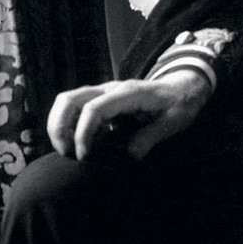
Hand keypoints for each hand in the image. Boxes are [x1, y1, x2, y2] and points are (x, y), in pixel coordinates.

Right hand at [46, 70, 212, 161]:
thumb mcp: (174, 121)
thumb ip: (151, 137)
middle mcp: (112, 88)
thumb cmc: (180, 104)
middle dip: (59, 127)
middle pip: (70, 99)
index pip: (94, 108)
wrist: (184, 87)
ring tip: (66, 149)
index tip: (84, 156)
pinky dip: (66, 124)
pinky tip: (77, 143)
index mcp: (129, 93)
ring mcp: (104, 92)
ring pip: (67, 100)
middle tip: (67, 153)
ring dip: (58, 124)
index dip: (84, 133)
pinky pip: (74, 106)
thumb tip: (129, 156)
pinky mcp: (101, 99)